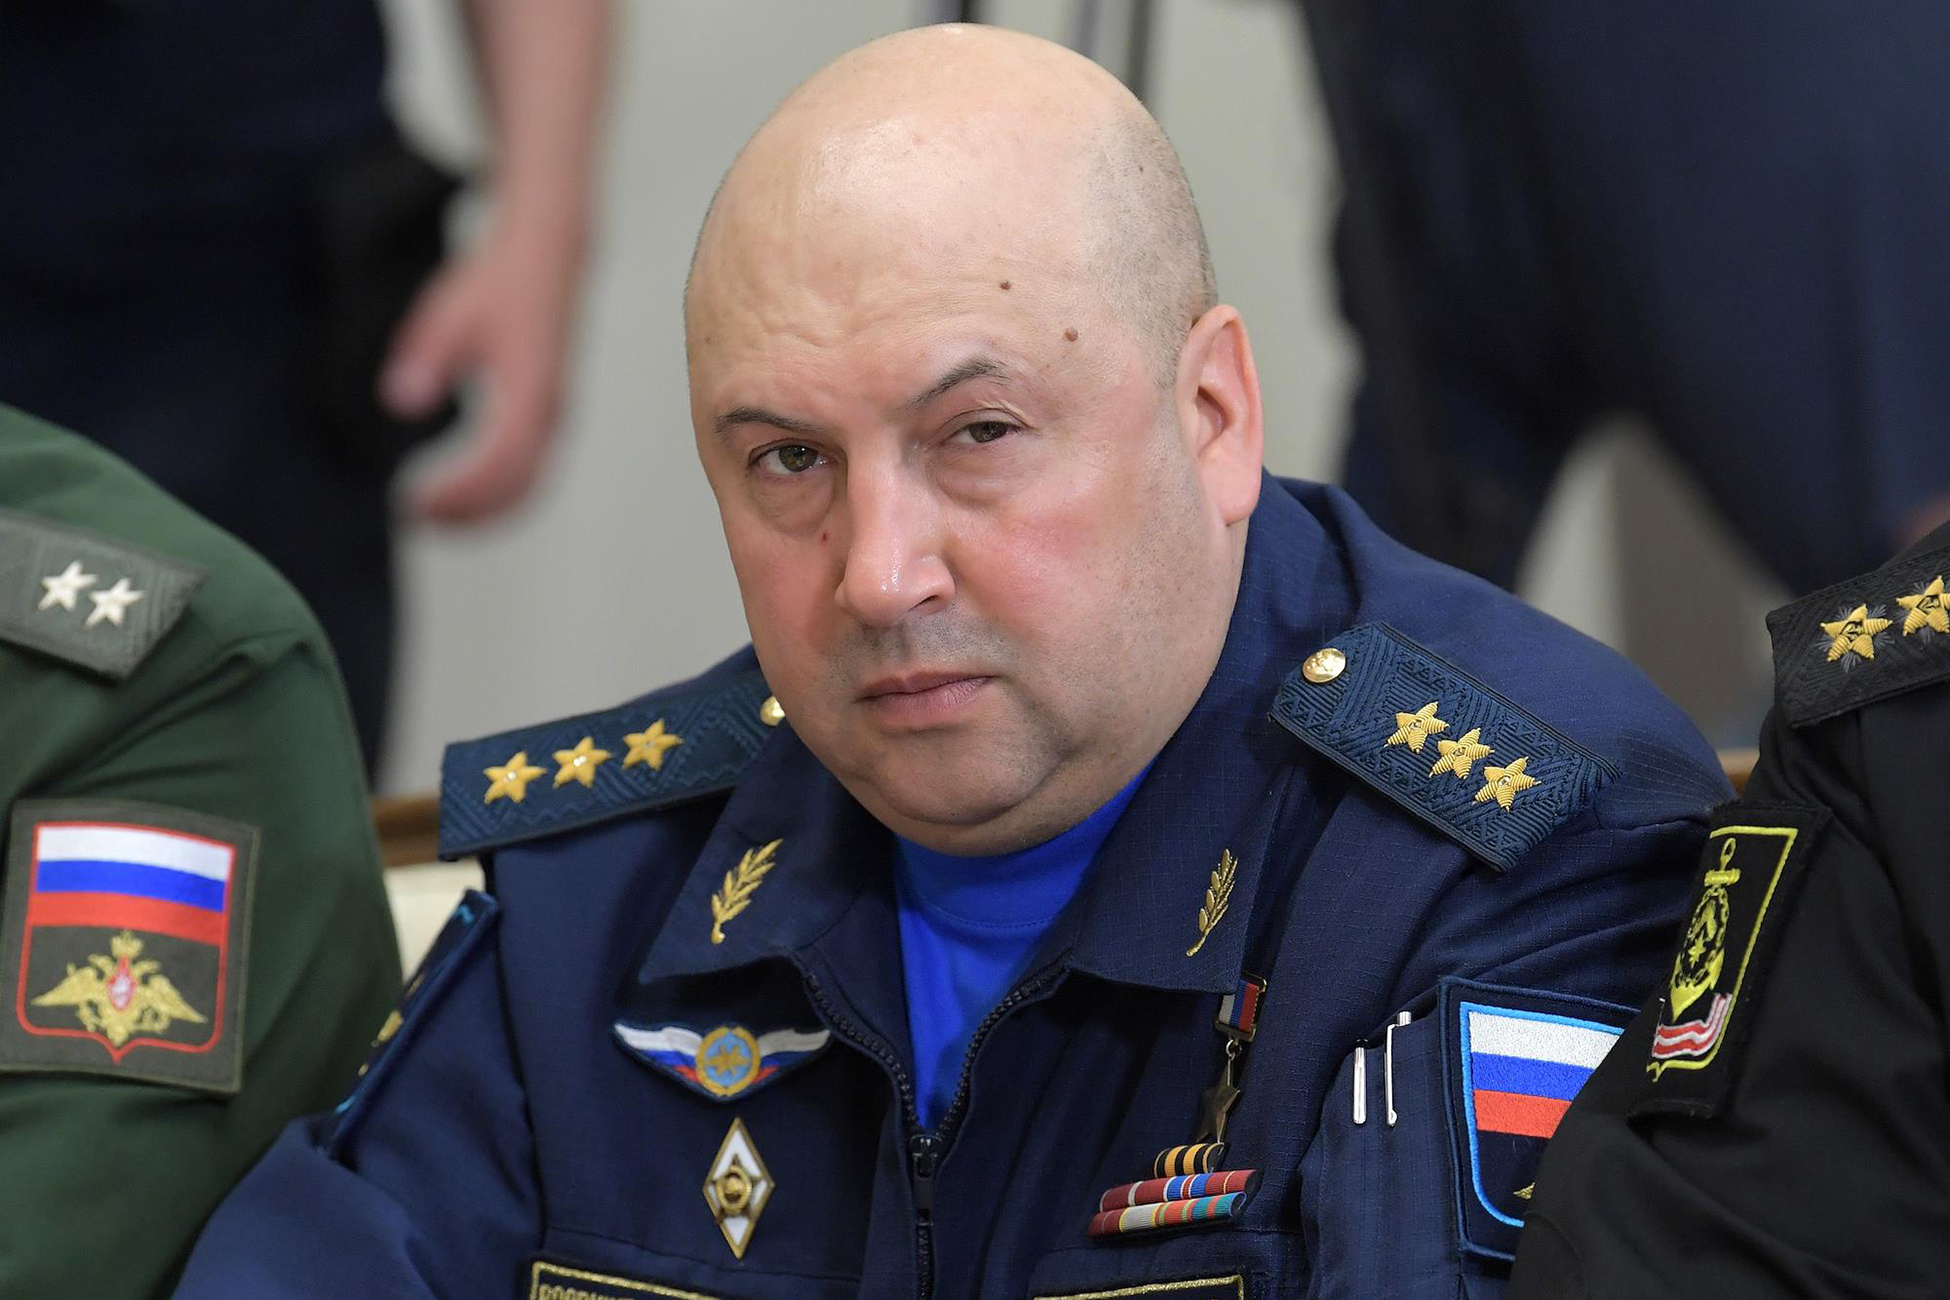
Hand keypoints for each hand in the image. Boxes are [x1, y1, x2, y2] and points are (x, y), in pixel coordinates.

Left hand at [380, 212, 586, 524]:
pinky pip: (531, 475)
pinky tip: (461, 498)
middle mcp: (551, 413)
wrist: (548, 260)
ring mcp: (555, 420)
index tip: (414, 503)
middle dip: (469, 513)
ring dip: (484, 512)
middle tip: (416, 520)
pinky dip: (498, 497)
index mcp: (529, 390)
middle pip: (518, 487)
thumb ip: (425, 358)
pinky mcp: (550, 420)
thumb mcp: (449, 313)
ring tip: (435, 519)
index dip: (459, 491)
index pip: (499, 460)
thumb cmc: (498, 285)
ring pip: (529, 488)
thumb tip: (401, 402)